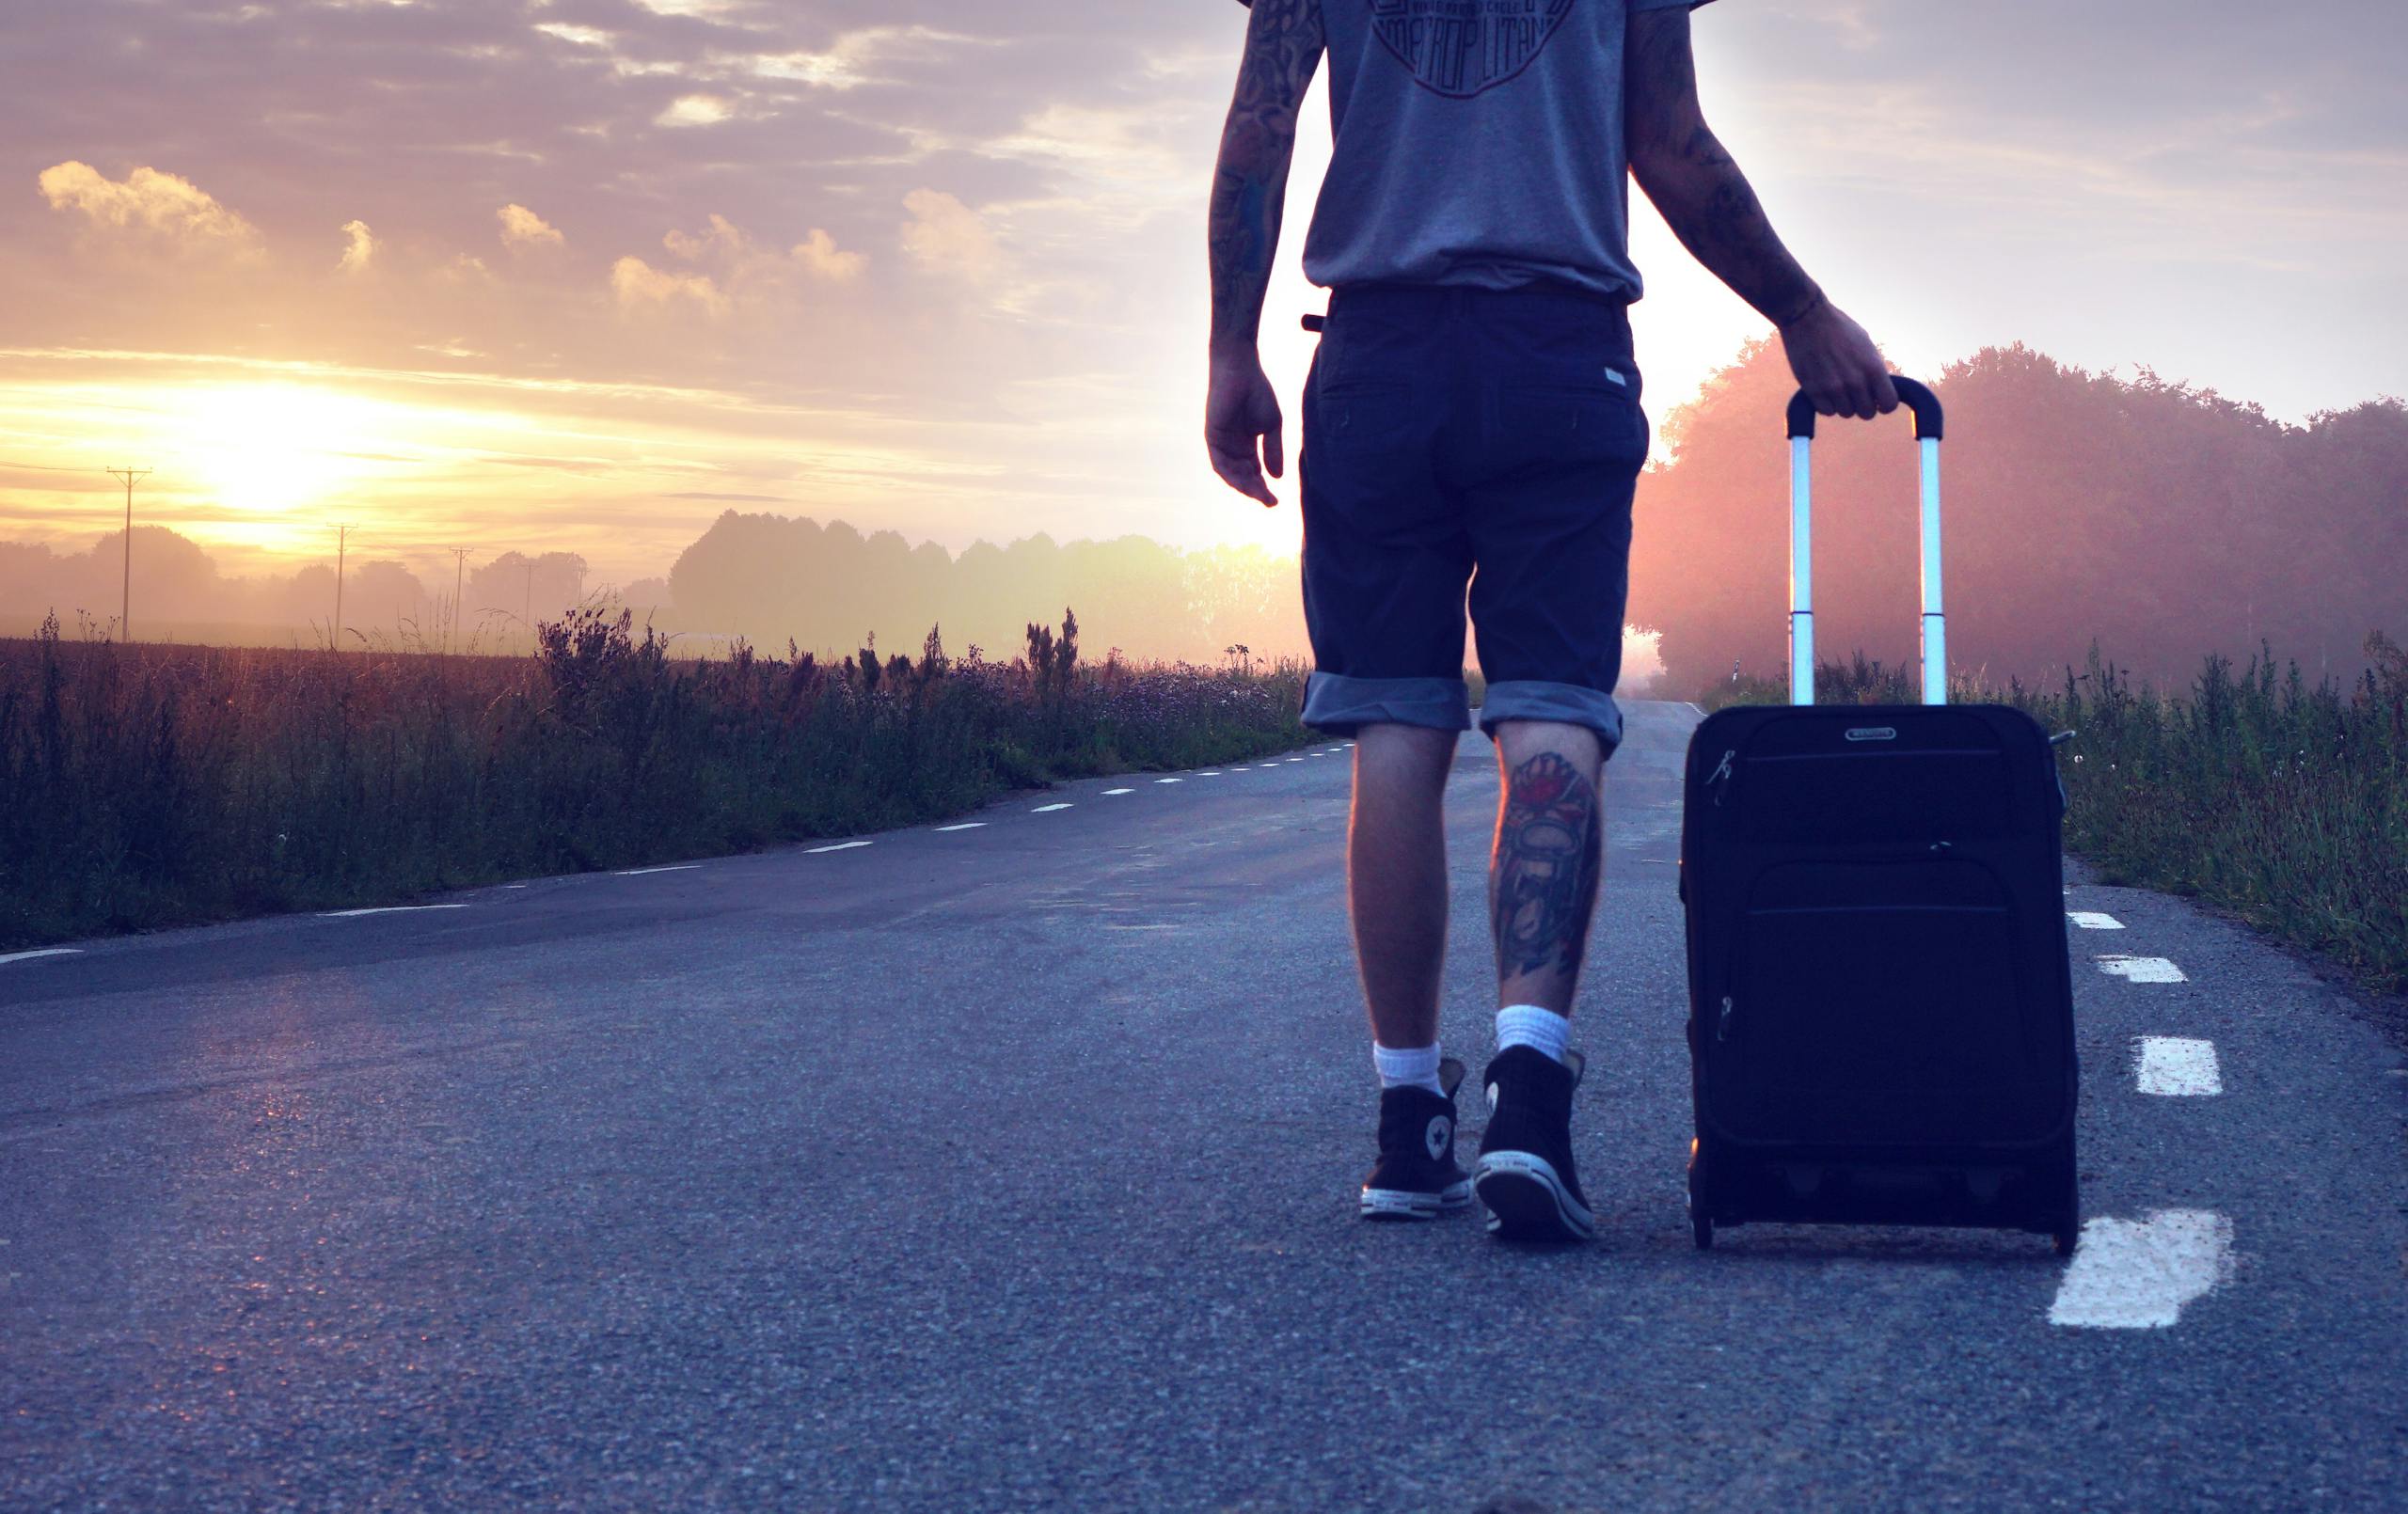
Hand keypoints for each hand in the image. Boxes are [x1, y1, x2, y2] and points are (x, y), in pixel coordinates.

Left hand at [1206, 347, 1284, 507]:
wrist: (1240, 369)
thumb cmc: (1257, 392)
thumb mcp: (1271, 426)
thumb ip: (1273, 451)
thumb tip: (1278, 478)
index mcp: (1246, 444)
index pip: (1254, 472)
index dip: (1264, 487)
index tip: (1276, 500)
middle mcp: (1232, 447)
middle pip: (1243, 476)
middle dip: (1256, 490)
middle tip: (1270, 502)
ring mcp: (1221, 443)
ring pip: (1231, 473)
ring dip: (1245, 486)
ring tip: (1260, 495)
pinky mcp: (1212, 437)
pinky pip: (1219, 463)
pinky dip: (1231, 474)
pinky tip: (1244, 483)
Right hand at [1778, 296, 1897, 420]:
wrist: (1807, 317)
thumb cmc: (1839, 329)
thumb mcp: (1866, 346)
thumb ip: (1873, 370)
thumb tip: (1878, 390)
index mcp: (1873, 367)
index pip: (1889, 404)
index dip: (1884, 404)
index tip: (1878, 399)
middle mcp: (1855, 381)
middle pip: (1866, 413)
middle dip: (1863, 405)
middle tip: (1855, 393)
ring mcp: (1833, 387)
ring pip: (1846, 413)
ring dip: (1843, 404)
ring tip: (1837, 386)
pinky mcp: (1813, 390)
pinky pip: (1826, 411)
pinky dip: (1826, 404)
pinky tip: (1824, 389)